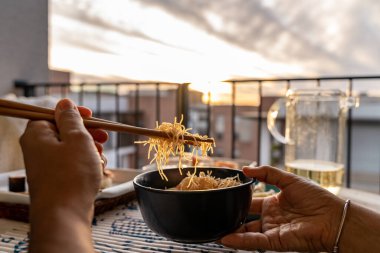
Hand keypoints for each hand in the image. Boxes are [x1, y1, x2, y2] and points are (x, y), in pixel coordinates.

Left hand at [20, 99, 107, 208]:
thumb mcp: (76, 139)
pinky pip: (73, 164)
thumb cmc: (71, 175)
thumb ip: (71, 118)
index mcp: (37, 134)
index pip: (53, 114)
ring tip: (101, 158)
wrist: (65, 214)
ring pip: (72, 149)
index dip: (74, 114)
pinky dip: (86, 164)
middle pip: (65, 132)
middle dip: (87, 134)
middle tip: (104, 137)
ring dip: (90, 150)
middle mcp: (38, 149)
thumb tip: (64, 103)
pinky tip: (97, 170)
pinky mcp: (57, 179)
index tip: (92, 116)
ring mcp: (47, 166)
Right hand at [221, 166, 344, 251]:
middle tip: (216, 213)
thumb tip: (245, 168)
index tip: (225, 195)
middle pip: (246, 218)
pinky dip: (240, 241)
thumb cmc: (316, 198)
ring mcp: (272, 230)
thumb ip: (267, 173)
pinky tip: (225, 239)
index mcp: (274, 202)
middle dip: (232, 217)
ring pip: (247, 232)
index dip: (239, 199)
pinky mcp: (276, 241)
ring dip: (232, 232)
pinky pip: (255, 241)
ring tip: (215, 229)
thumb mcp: (289, 179)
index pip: (251, 201)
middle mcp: (271, 217)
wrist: (333, 217)